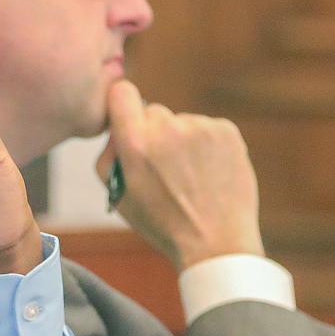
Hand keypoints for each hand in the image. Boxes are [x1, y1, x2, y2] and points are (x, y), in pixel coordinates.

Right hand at [96, 80, 263, 270]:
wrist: (214, 242)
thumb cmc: (161, 223)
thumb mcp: (117, 195)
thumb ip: (108, 156)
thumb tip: (116, 130)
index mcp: (135, 144)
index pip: (122, 93)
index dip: (122, 106)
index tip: (126, 120)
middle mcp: (168, 128)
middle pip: (153, 112)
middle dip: (153, 133)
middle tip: (162, 168)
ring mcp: (200, 127)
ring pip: (181, 122)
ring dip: (181, 141)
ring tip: (189, 178)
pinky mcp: (227, 131)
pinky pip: (206, 128)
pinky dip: (205, 146)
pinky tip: (207, 174)